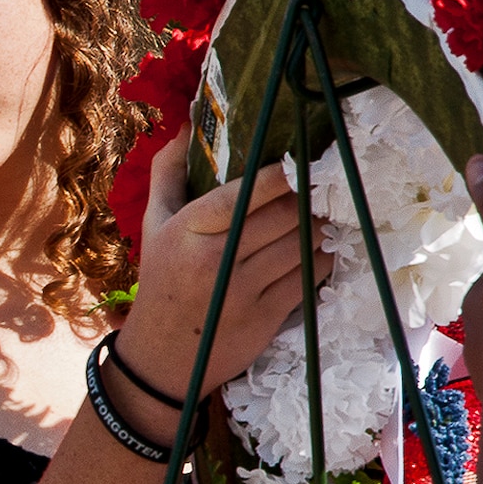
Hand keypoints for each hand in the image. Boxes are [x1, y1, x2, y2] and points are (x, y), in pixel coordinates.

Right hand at [112, 131, 329, 405]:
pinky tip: (323, 247)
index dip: (281, 175)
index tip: (301, 159)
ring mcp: (244, 290)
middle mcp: (215, 259)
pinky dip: (323, 258)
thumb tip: (187, 125)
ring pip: (302, 245)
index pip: (245, 194)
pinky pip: (309, 278)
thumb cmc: (161, 280)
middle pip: (284, 216)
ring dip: (322, 226)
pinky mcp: (267, 317)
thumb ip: (168, 173)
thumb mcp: (154, 225)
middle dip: (310, 197)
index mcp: (188, 230)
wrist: (163, 358)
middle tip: (325, 183)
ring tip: (328, 211)